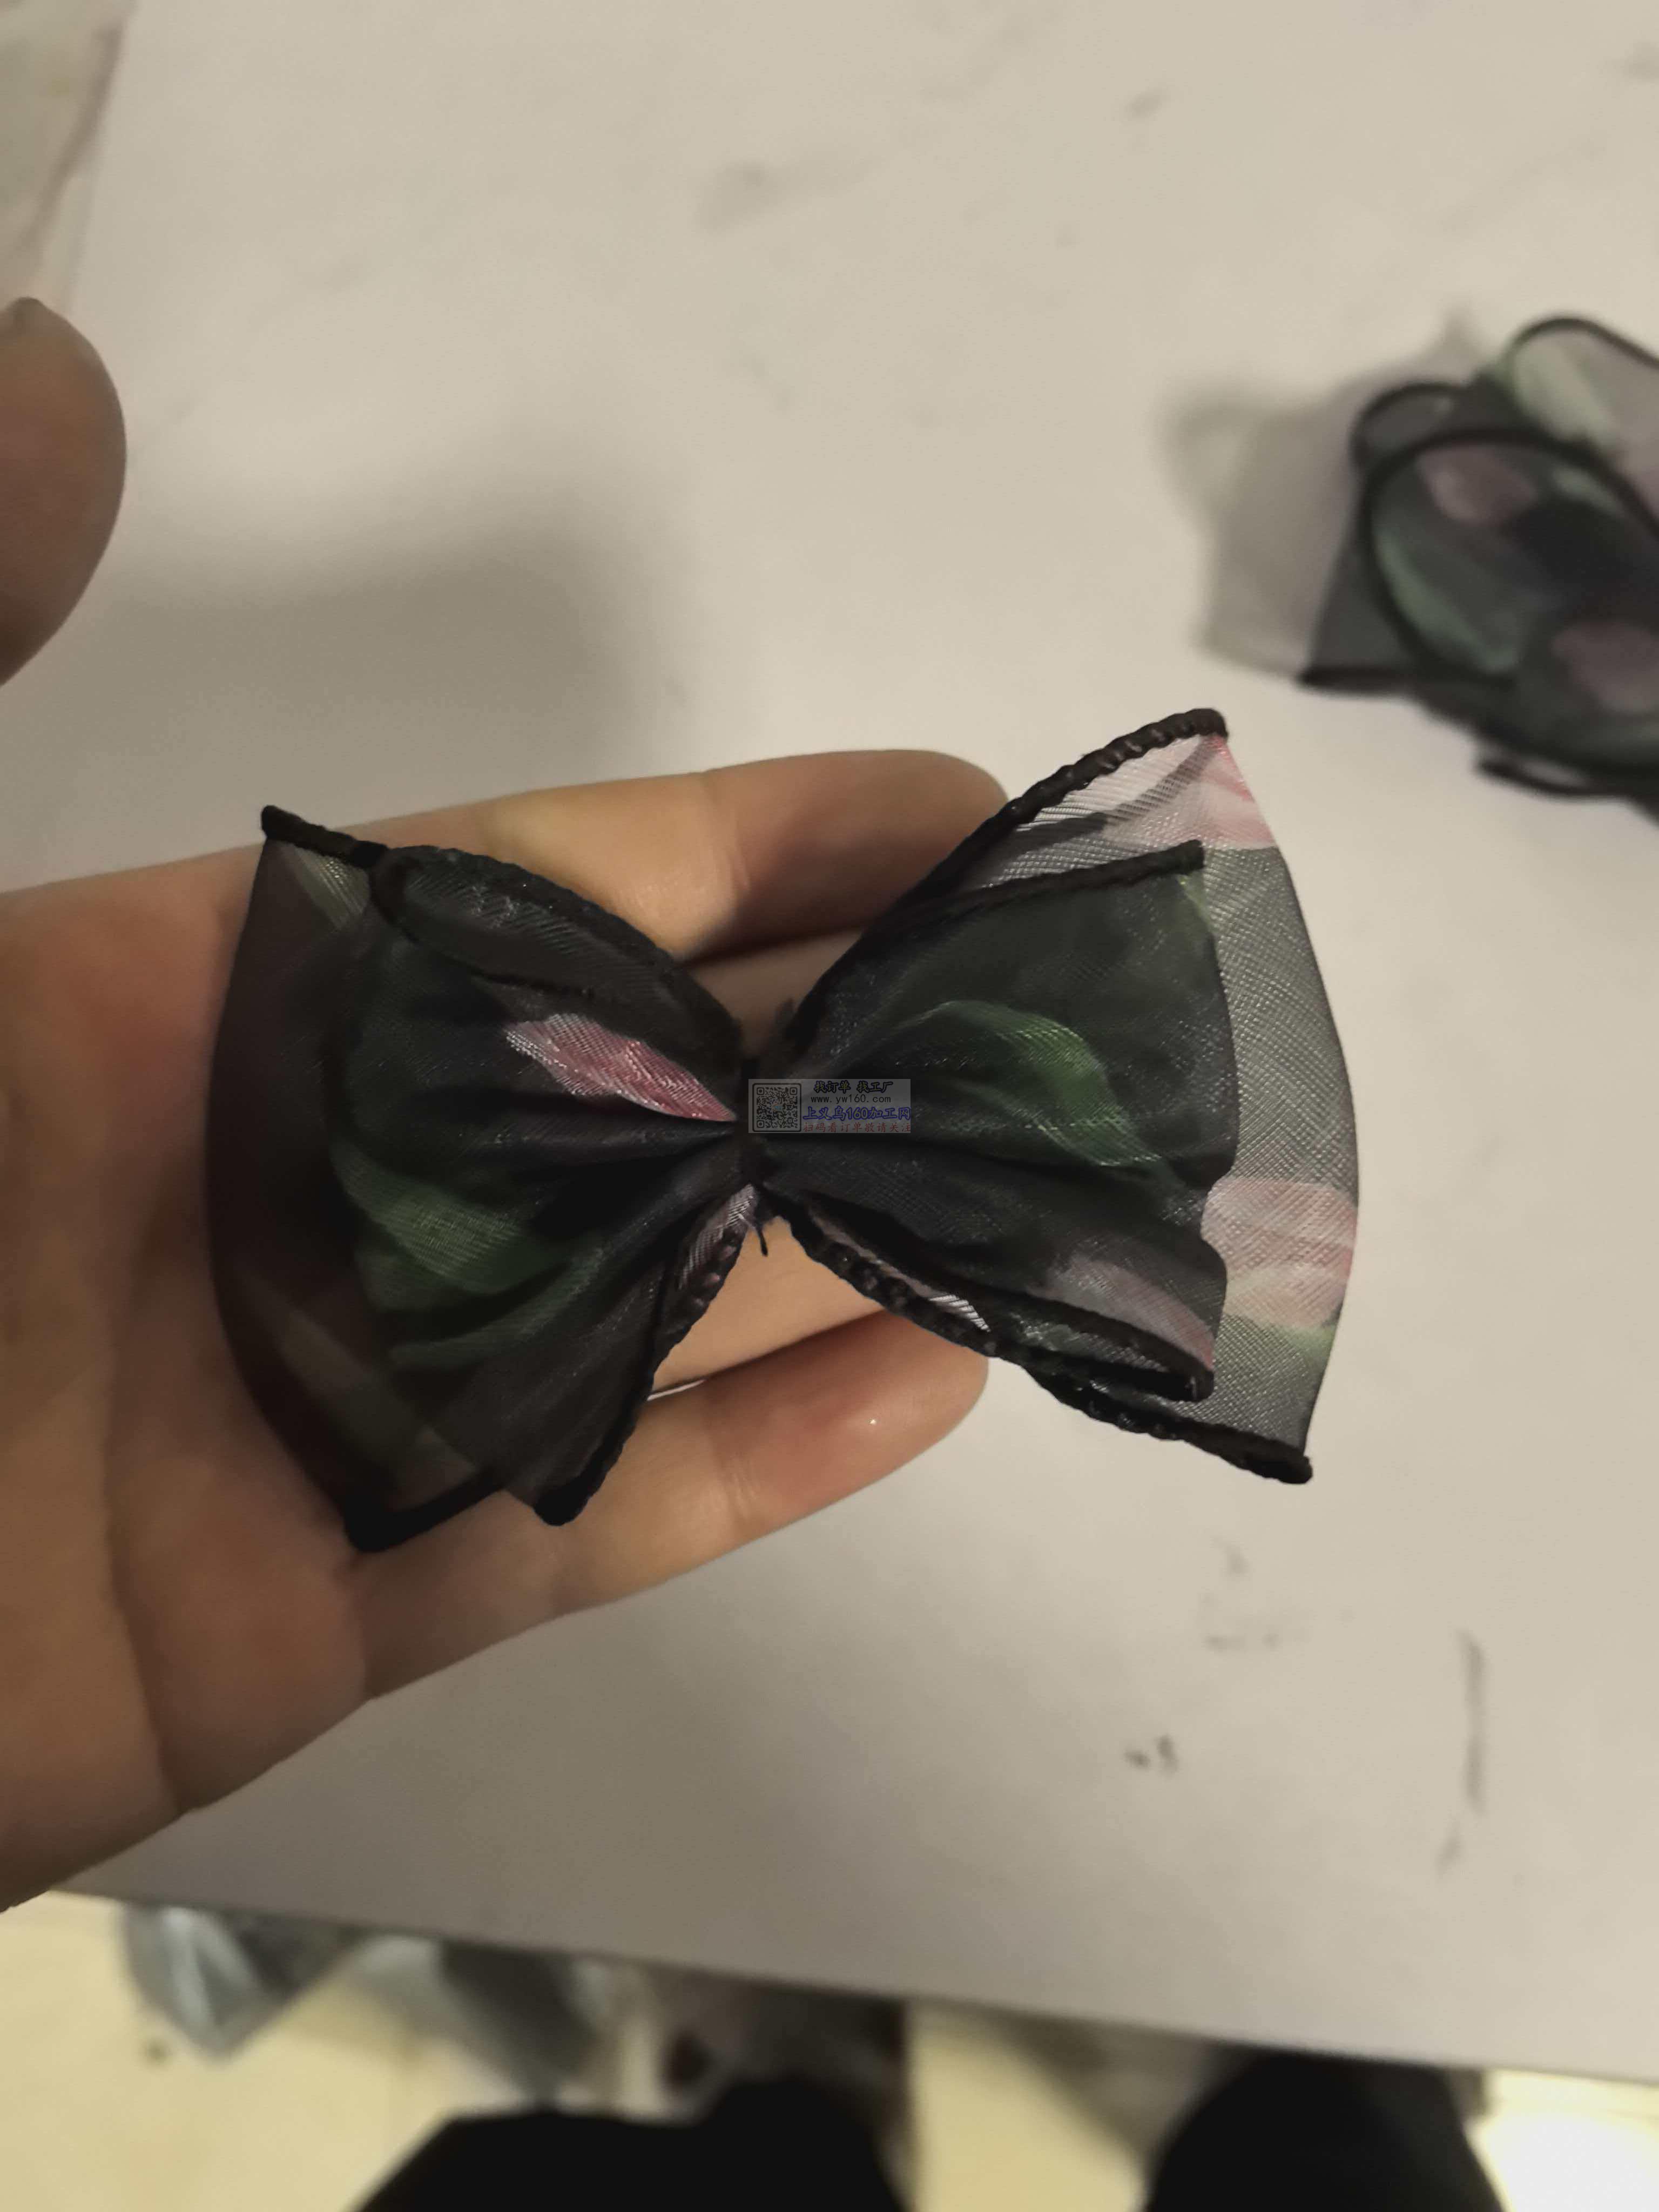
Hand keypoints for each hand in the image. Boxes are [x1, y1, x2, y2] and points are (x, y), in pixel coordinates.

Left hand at [0, 302, 989, 1905]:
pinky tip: (936, 1378)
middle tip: (1077, 1018)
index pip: (550, 893)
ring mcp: (350, 1394)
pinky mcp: (345, 1599)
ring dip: (860, 1245)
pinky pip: (596, 1513)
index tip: (958, 816)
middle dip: (861, 1043)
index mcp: (214, 1001)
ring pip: (660, 1301)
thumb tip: (65, 379)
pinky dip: (766, 1456)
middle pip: (648, 1094)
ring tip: (1063, 1193)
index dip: (765, 843)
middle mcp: (320, 1183)